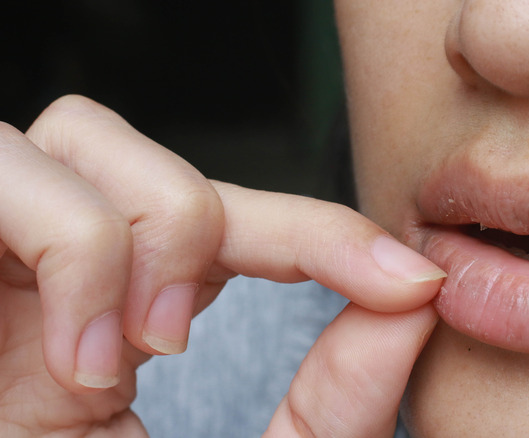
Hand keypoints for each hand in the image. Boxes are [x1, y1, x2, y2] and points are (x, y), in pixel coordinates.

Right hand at [0, 96, 442, 435]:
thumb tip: (414, 307)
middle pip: (155, 158)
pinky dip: (68, 248)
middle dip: (195, 228)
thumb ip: (332, 405)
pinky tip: (70, 358)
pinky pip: (9, 173)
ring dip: (131, 237)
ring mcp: (0, 249)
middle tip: (174, 344)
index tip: (413, 283)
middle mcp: (66, 265)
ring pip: (85, 138)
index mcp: (131, 305)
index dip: (328, 233)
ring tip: (119, 352)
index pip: (240, 223)